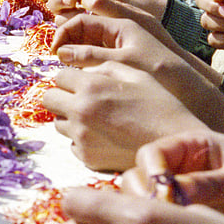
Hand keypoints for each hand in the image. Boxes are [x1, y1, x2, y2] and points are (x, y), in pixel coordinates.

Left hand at [44, 14, 214, 170]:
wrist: (175, 142)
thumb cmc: (159, 104)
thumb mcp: (135, 73)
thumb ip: (104, 67)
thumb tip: (81, 69)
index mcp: (91, 86)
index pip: (59, 76)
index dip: (72, 78)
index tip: (84, 82)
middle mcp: (80, 111)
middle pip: (48, 99)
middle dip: (62, 96)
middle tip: (81, 99)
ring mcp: (81, 137)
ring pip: (58, 123)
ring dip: (70, 118)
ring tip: (96, 119)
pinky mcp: (87, 157)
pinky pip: (72, 144)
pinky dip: (82, 139)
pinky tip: (104, 136)